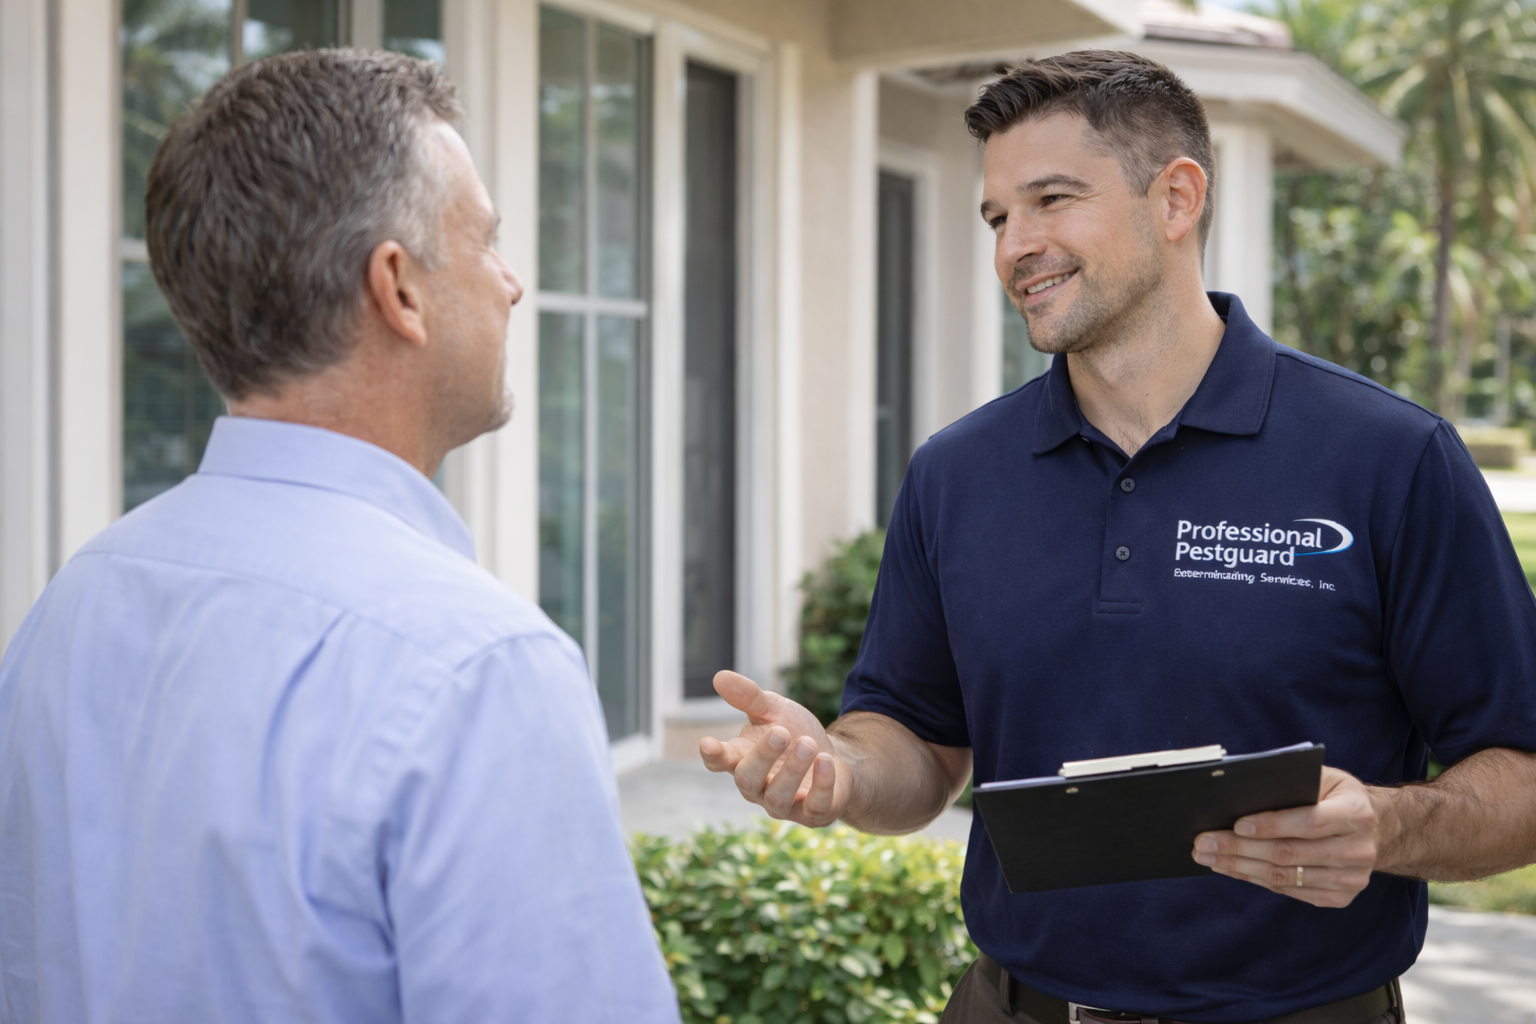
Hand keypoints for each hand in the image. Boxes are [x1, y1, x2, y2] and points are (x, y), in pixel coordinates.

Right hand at [699, 671, 852, 826]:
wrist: (833, 757)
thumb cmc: (795, 733)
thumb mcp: (774, 710)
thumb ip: (749, 697)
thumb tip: (719, 676)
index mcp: (743, 759)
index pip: (720, 761)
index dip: (713, 755)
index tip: (708, 743)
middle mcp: (758, 786)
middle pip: (747, 780)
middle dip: (763, 757)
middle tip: (782, 732)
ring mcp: (784, 804)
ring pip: (778, 797)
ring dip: (793, 769)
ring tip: (809, 744)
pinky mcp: (813, 814)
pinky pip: (813, 807)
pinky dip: (820, 785)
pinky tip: (826, 761)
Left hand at [1191, 766, 1377, 907]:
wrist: (1377, 829)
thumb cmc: (1337, 797)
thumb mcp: (1325, 778)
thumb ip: (1292, 783)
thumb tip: (1242, 790)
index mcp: (1356, 814)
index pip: (1308, 822)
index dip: (1270, 825)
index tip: (1235, 824)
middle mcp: (1357, 850)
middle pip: (1289, 853)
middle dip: (1239, 848)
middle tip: (1204, 843)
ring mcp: (1351, 878)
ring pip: (1284, 876)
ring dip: (1240, 867)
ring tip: (1209, 857)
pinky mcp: (1340, 897)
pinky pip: (1290, 891)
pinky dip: (1256, 880)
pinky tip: (1233, 869)